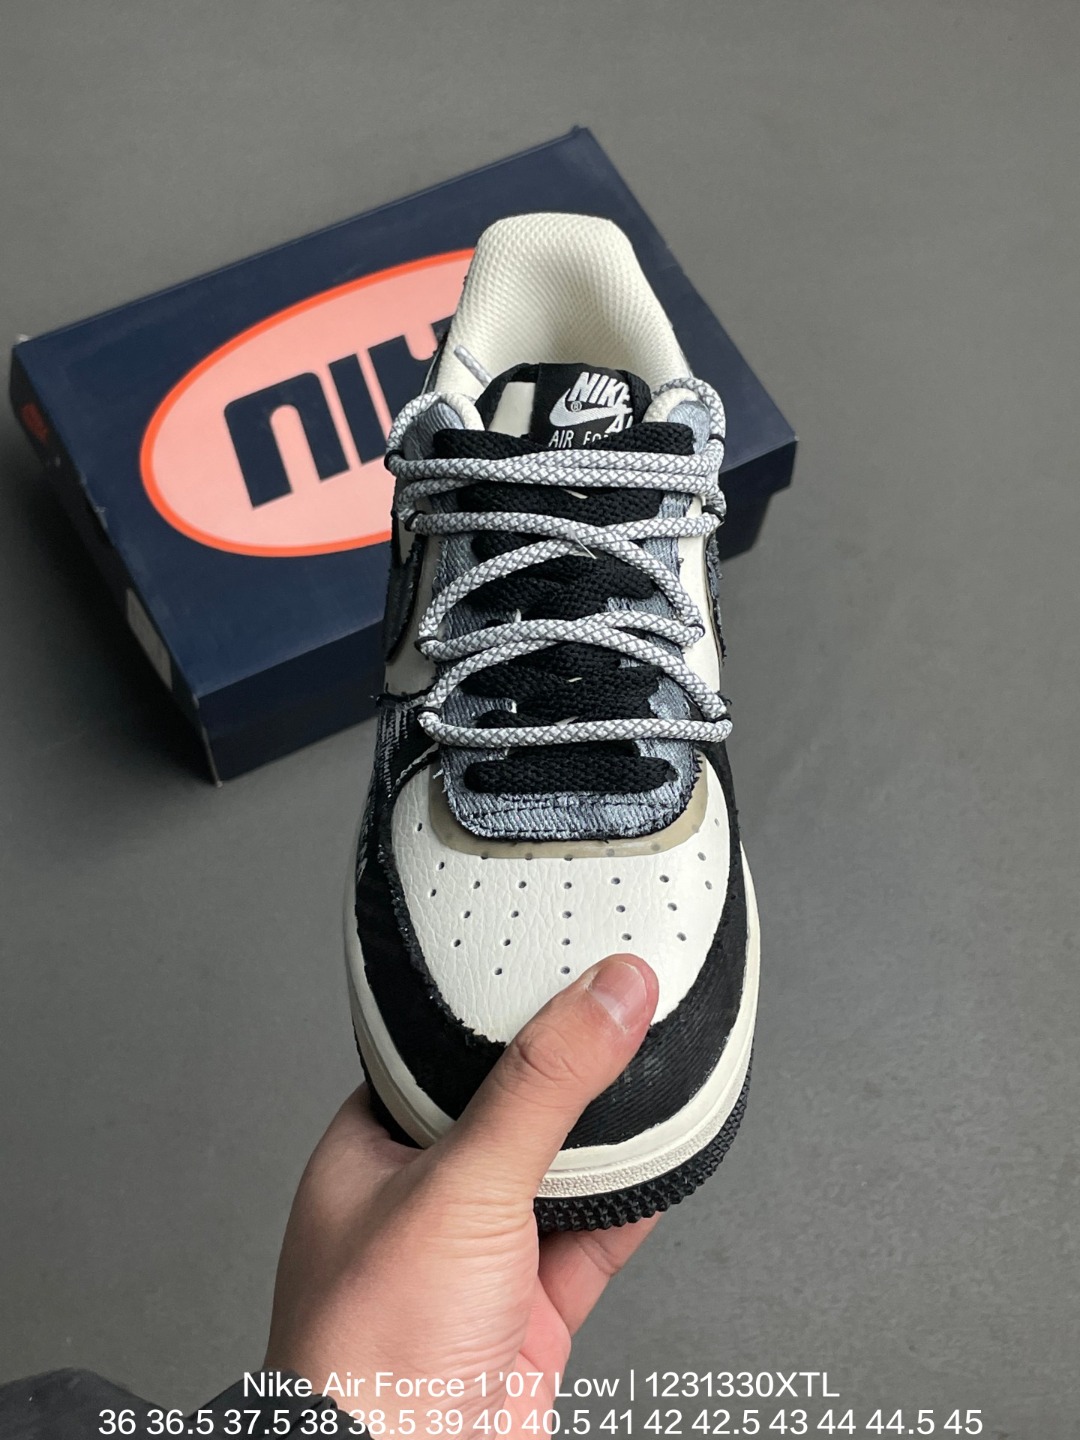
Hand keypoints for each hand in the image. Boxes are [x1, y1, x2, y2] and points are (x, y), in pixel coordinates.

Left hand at [265, 953, 659, 1434]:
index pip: (443, 1051)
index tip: (562, 962)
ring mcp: (480, 1259)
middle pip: (513, 1108)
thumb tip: (605, 995)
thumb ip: (540, 1087)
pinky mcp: (529, 1315)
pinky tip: (665, 1161)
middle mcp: (424, 1199)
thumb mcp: (460, 1186)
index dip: (503, 1006)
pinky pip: (595, 1237)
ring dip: (609, 1135)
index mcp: (373, 1148)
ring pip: (560, 1171)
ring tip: (656, 1066)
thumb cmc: (367, 1355)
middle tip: (622, 1006)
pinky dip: (636, 1201)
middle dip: (568, 1070)